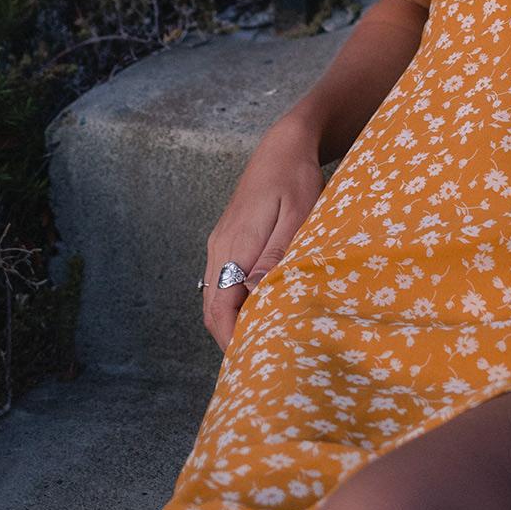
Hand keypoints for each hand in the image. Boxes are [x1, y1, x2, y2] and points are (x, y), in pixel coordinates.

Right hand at [202, 117, 326, 352]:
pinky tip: (257, 309)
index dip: (231, 340)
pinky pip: (222, 281)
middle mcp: (219, 248)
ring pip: (215, 296)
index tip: (250, 364)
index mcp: (233, 246)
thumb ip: (278, 254)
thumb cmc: (296, 178)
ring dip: (231, 321)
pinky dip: (234, 303)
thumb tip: (257, 294)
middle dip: (230, 338)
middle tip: (257, 364)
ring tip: (259, 342)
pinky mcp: (228, 239)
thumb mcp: (297, 214)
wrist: (283, 144)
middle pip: (213, 308)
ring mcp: (220, 243)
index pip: (220, 308)